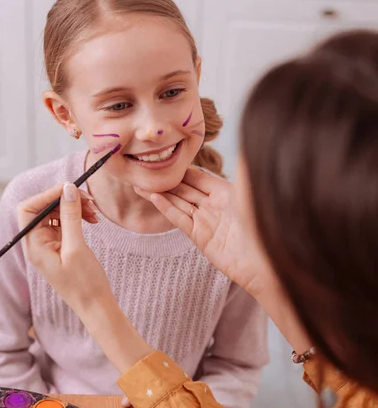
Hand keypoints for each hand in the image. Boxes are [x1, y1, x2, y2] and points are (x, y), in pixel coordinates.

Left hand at [17, 183, 110, 319]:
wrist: (96, 306)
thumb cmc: (85, 283)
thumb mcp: (77, 247)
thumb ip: (70, 216)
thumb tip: (67, 189)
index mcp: (34, 245)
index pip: (28, 209)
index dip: (47, 195)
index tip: (69, 190)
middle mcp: (37, 244)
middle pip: (43, 209)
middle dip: (65, 200)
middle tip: (88, 201)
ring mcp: (49, 245)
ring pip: (56, 214)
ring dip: (74, 208)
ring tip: (94, 213)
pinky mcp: (61, 247)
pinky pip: (65, 224)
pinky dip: (78, 218)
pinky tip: (92, 220)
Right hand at [135, 167, 266, 293]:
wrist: (266, 261)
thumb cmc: (263, 223)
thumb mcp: (249, 190)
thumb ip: (238, 170)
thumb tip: (238, 146)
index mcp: (226, 193)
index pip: (198, 177)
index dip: (181, 169)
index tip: (164, 159)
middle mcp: (214, 206)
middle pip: (185, 190)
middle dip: (165, 181)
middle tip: (145, 171)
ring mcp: (206, 222)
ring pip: (178, 204)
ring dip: (160, 194)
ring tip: (140, 184)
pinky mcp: (201, 238)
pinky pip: (180, 219)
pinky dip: (167, 208)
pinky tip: (154, 197)